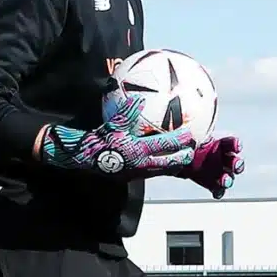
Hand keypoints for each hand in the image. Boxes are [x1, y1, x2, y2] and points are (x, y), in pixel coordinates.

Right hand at [39, 95, 194, 176]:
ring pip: (162, 170)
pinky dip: (160, 166)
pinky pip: (151, 172)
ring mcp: (137, 173)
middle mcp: (141, 164)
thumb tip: (139, 99)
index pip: (166, 145)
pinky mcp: (131, 178)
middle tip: (193, 150)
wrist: (84, 158)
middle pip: (169, 163)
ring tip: (182, 158)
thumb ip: (128, 112)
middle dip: (183, 157)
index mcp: (139, 150)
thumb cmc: (98, 138)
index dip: (181, 140)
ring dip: (173, 164)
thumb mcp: (113, 123)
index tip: (192, 134)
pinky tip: (160, 161)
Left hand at [177, 135, 243, 198]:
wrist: (180, 157)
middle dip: (237, 164)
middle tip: (235, 165)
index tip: (237, 147)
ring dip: (228, 179)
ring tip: (224, 181)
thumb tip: (183, 121)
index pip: (231, 143)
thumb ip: (190, 131)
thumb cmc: (187, 143)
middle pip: (234, 162)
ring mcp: (219, 172)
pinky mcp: (212, 184)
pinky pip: (218, 189)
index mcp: (220, 144)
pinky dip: (218, 191)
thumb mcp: (188, 135)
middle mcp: (223, 159)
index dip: (236, 145)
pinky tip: (216, 193)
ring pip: (228, 177)